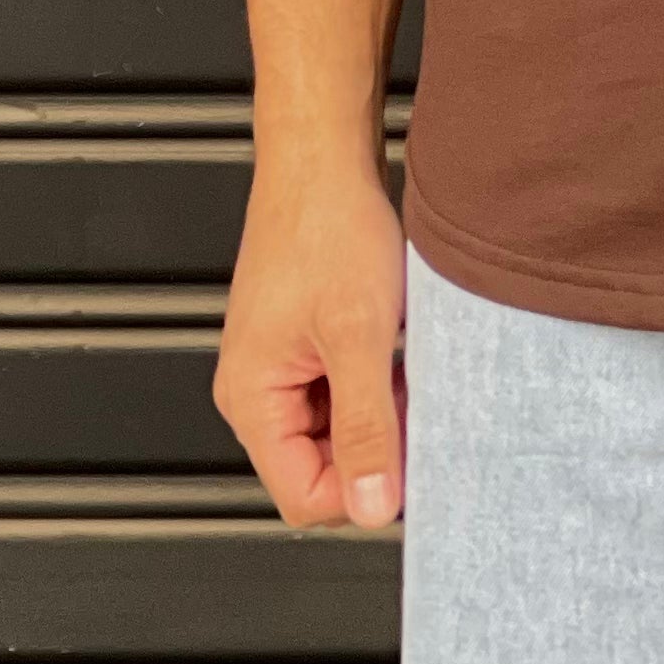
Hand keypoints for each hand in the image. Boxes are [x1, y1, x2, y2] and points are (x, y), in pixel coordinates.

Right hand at [213, 158, 409, 527]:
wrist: (323, 156)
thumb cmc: (327, 225)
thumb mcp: (358, 334)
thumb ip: (366, 425)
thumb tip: (374, 507)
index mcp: (251, 399)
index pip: (304, 496)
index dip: (363, 487)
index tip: (409, 456)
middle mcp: (256, 390)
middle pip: (321, 467)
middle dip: (375, 444)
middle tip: (412, 398)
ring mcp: (280, 366)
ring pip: (337, 429)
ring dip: (380, 410)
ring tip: (404, 363)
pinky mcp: (304, 344)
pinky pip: (342, 392)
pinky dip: (377, 381)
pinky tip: (397, 348)